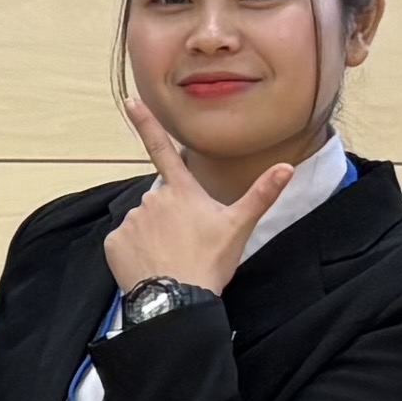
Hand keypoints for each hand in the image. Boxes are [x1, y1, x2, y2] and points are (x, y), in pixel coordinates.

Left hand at [96, 97, 275, 298]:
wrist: (177, 300)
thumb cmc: (209, 262)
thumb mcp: (239, 226)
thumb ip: (261, 194)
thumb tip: (286, 167)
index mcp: (181, 191)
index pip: (162, 148)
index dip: (145, 123)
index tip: (129, 100)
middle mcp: (152, 199)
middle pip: (160, 201)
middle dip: (170, 217)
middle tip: (187, 243)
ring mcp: (131, 220)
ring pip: (143, 222)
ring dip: (153, 235)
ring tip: (171, 257)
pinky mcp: (114, 242)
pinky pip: (124, 242)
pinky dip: (134, 252)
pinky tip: (151, 265)